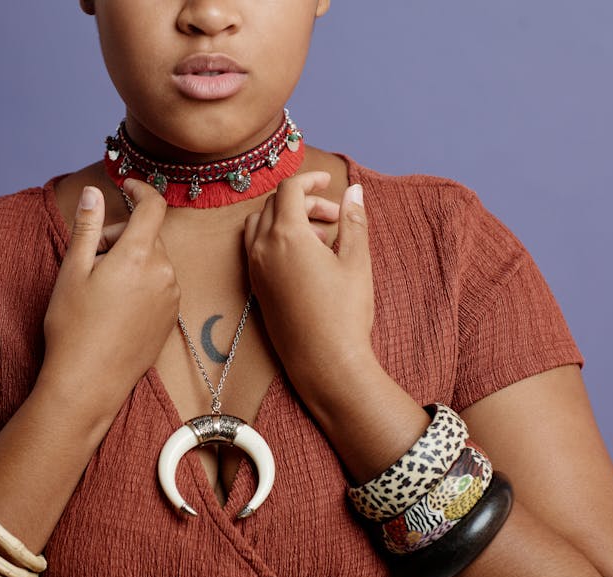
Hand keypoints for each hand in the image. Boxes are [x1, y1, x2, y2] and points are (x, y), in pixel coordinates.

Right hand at [40, 180, 179, 420]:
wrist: (89, 382)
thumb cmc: (74, 327)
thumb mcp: (73, 270)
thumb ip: (88, 226)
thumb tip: (96, 191)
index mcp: (138, 255)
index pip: (153, 206)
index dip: (140, 189)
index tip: (125, 186)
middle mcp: (163, 272)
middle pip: (148, 235)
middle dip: (121, 235)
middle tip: (91, 259)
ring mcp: (171, 297)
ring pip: (154, 260)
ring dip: (131, 260)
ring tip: (101, 289)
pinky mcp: (172, 317)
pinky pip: (160, 284)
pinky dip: (142, 282)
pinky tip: (116, 307)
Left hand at [244, 172, 374, 403]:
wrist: (324, 362)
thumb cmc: (344, 313)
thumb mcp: (357, 261)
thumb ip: (353, 221)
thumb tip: (354, 191)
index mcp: (287, 235)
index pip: (289, 189)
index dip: (310, 179)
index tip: (329, 181)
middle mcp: (263, 248)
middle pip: (274, 205)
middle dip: (304, 201)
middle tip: (335, 217)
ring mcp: (255, 269)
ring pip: (260, 224)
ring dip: (287, 219)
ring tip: (322, 238)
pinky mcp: (255, 287)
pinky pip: (257, 248)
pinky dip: (276, 239)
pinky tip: (306, 258)